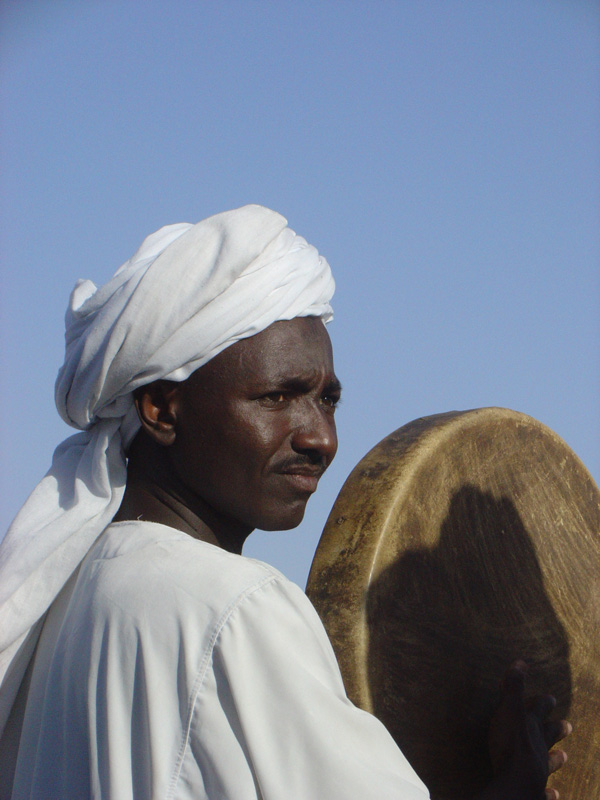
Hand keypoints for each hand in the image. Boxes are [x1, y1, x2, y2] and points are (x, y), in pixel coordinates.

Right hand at [484, 661, 570, 799]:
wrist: (515, 782)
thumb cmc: (510, 743)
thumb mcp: (508, 709)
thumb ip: (513, 686)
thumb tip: (521, 661)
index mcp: (532, 725)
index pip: (539, 709)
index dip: (544, 702)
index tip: (551, 697)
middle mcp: (539, 746)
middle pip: (549, 735)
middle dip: (557, 728)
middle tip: (568, 725)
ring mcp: (539, 769)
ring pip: (550, 761)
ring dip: (557, 758)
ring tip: (565, 756)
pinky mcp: (535, 791)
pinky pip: (545, 792)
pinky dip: (550, 793)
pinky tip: (556, 793)